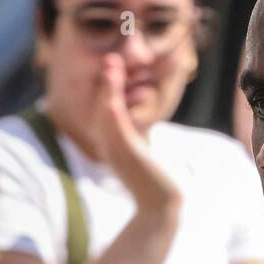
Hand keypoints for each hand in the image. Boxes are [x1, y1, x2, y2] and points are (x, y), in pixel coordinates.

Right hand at [91, 55, 181, 212]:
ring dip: (109, 90)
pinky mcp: (128, 158)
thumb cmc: (154, 181)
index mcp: (111, 143)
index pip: (106, 110)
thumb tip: (141, 125)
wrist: (161, 205)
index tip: (114, 66)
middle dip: (107, 83)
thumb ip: (137, 137)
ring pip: (108, 115)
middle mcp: (109, 146)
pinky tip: (113, 102)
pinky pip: (118, 133)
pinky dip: (115, 116)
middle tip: (111, 59)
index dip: (108, 87)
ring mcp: (116, 152)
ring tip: (112, 67)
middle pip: (102, 107)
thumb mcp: (142, 154)